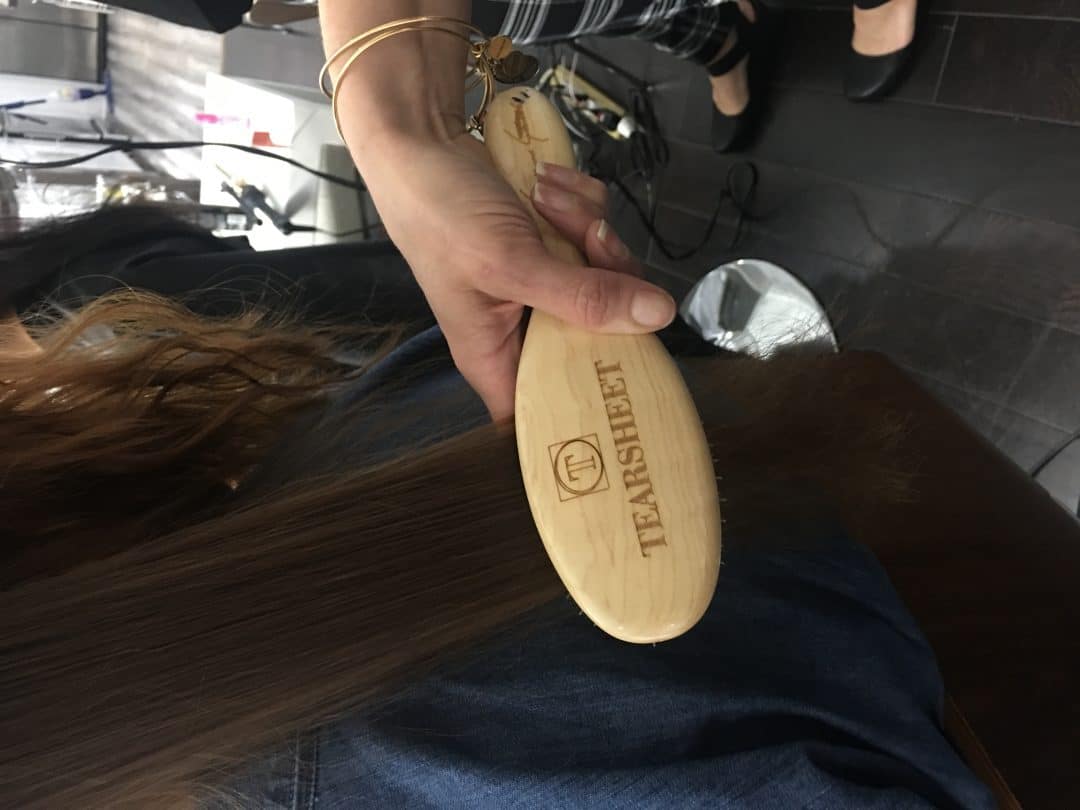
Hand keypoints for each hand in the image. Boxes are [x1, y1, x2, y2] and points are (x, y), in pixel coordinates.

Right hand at [364, 131, 674, 420]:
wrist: (422, 140)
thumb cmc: (438, 214)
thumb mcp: (509, 263)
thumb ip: (582, 296)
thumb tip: (656, 317)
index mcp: (497, 354)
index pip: (550, 408)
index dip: (589, 402)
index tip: (635, 373)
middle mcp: (522, 325)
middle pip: (599, 333)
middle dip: (603, 279)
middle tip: (589, 240)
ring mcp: (542, 281)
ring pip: (605, 275)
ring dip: (586, 226)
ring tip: (545, 200)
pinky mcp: (554, 242)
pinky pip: (595, 232)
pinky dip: (580, 203)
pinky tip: (546, 184)